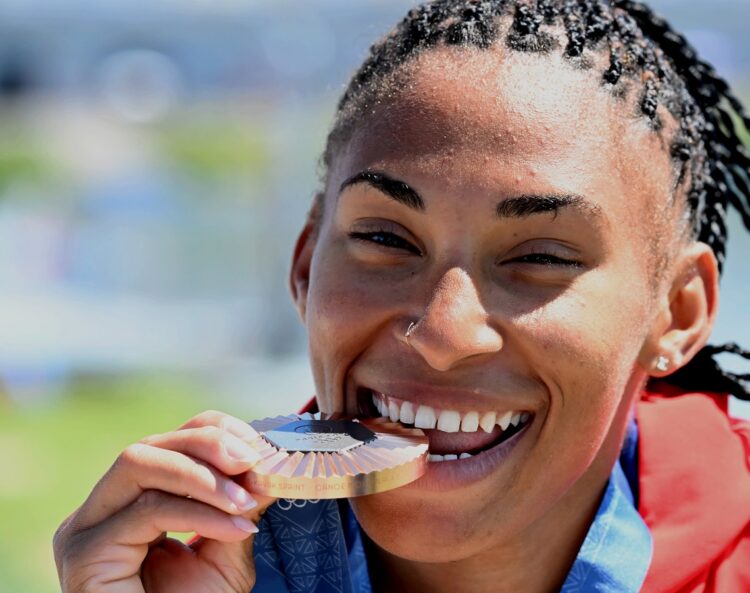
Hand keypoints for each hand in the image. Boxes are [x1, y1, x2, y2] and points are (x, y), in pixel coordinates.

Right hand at [53, 410, 275, 592]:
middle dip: (208, 445)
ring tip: (244, 501)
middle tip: (252, 464)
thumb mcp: (226, 552)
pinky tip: (235, 527)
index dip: (211, 433)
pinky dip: (199, 513)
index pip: (166, 442)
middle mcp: (100, 510)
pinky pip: (148, 509)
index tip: (257, 447)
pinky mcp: (86, 553)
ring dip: (203, 476)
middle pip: (150, 445)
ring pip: (139, 462)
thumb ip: (240, 507)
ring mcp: (85, 529)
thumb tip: (269, 464)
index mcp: (127, 503)